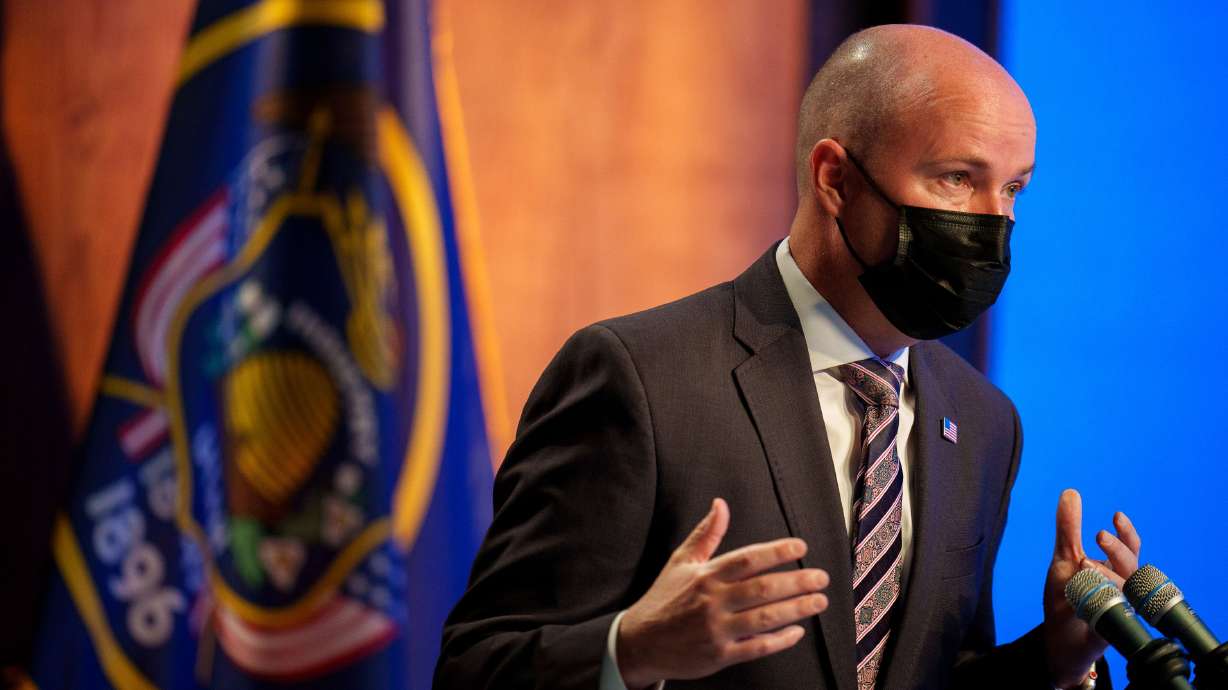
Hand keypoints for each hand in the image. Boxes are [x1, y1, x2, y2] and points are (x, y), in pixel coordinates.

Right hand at [616, 498, 829, 687]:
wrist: (639, 642)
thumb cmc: (664, 599)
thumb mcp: (681, 561)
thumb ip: (706, 534)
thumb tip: (721, 503)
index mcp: (706, 575)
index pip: (747, 559)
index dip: (776, 552)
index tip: (800, 547)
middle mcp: (713, 601)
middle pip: (762, 588)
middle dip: (796, 581)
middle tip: (821, 577)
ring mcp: (717, 630)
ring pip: (764, 618)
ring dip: (796, 609)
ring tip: (819, 601)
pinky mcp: (719, 655)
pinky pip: (756, 648)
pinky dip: (779, 640)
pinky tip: (797, 632)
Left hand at [1042, 489, 1141, 687]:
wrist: (1062, 642)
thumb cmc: (1066, 598)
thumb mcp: (1063, 559)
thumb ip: (1068, 530)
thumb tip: (1070, 492)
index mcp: (1113, 569)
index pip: (1129, 547)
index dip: (1126, 532)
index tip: (1116, 516)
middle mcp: (1122, 587)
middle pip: (1131, 564)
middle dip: (1117, 549)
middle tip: (1099, 536)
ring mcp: (1120, 608)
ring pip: (1126, 586)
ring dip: (1105, 574)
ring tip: (1083, 567)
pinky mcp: (1112, 629)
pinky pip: (1117, 614)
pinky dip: (1103, 604)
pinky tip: (1088, 600)